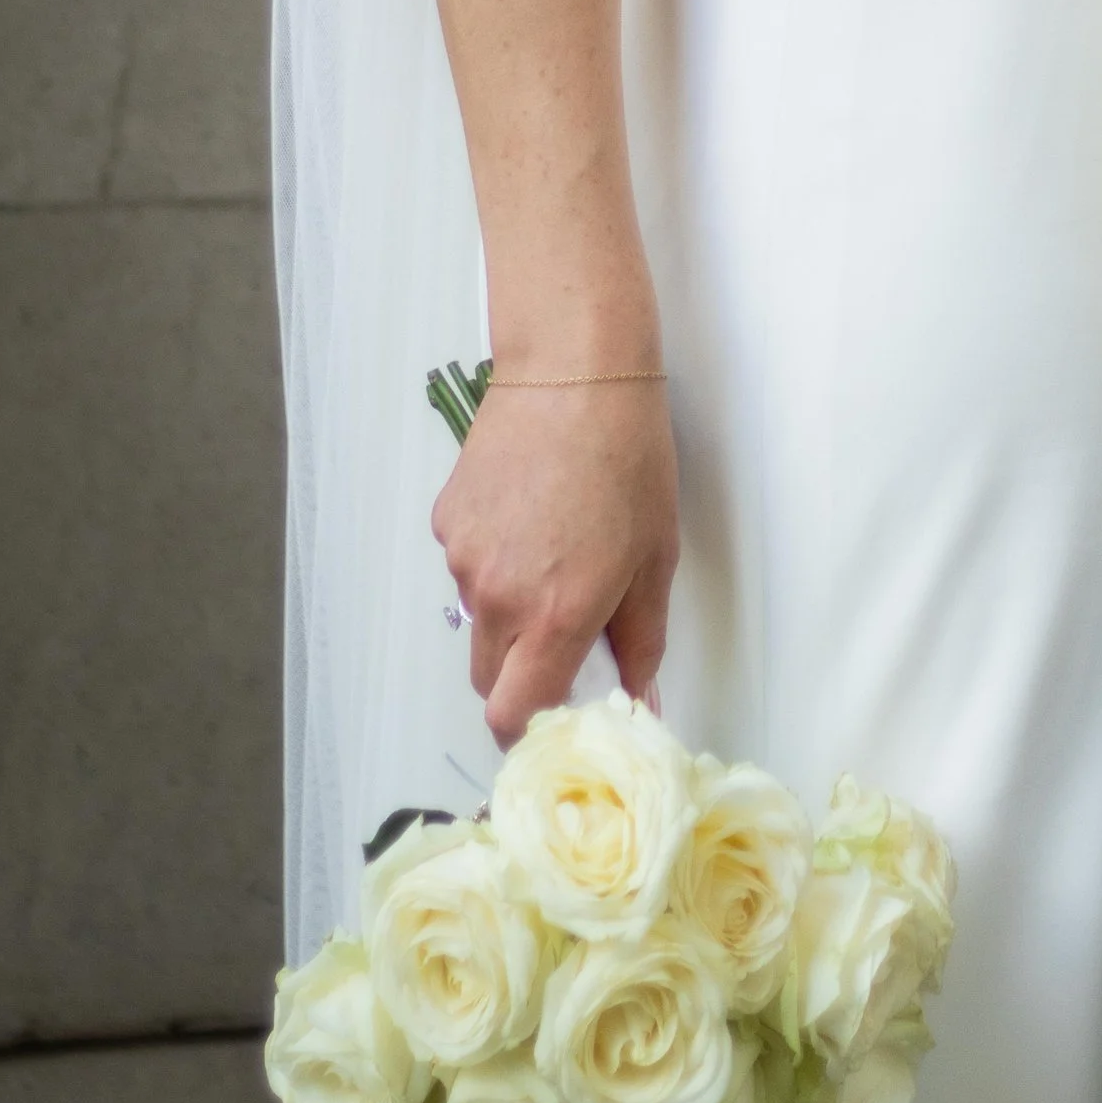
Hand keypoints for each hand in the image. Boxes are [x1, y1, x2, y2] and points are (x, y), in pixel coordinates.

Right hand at [432, 377, 679, 746]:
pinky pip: (466, 566)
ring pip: (479, 619)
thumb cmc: (629, 459)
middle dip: (523, 672)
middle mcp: (498, 597)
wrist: (574, 371)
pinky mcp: (446, 521)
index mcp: (556, 615)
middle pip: (489, 678)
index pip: (513, 716)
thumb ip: (642, 642)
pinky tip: (528, 510)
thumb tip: (642, 703)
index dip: (531, 730)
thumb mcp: (655, 557)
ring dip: (510, 609)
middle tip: (566, 628)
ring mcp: (464, 558)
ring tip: (555, 545)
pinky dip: (493, 558)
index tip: (557, 717)